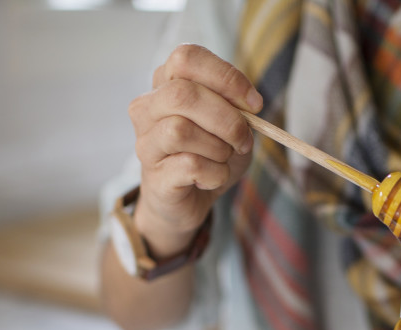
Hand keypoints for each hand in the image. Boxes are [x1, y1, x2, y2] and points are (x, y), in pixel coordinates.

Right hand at [129, 44, 261, 256]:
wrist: (190, 201)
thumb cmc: (209, 155)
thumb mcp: (231, 125)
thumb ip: (237, 107)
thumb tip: (249, 105)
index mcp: (166, 84)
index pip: (186, 58)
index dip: (225, 77)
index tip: (254, 104)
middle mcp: (147, 109)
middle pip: (182, 94)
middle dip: (226, 118)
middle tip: (242, 139)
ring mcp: (145, 143)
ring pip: (181, 130)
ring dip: (218, 148)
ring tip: (224, 158)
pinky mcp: (154, 176)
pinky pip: (189, 165)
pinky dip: (215, 173)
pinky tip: (213, 177)